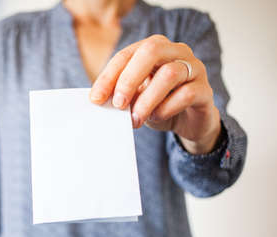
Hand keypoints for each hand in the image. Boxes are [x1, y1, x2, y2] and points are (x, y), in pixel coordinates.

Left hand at [90, 34, 220, 154]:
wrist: (188, 122)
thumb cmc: (158, 105)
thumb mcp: (135, 99)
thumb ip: (120, 94)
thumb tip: (100, 100)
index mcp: (154, 49)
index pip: (127, 55)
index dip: (108, 77)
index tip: (96, 99)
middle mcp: (176, 52)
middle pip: (151, 52)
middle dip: (129, 79)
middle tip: (117, 104)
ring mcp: (194, 68)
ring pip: (170, 74)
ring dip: (147, 100)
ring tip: (135, 119)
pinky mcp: (205, 90)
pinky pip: (186, 94)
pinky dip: (166, 108)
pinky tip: (156, 117)